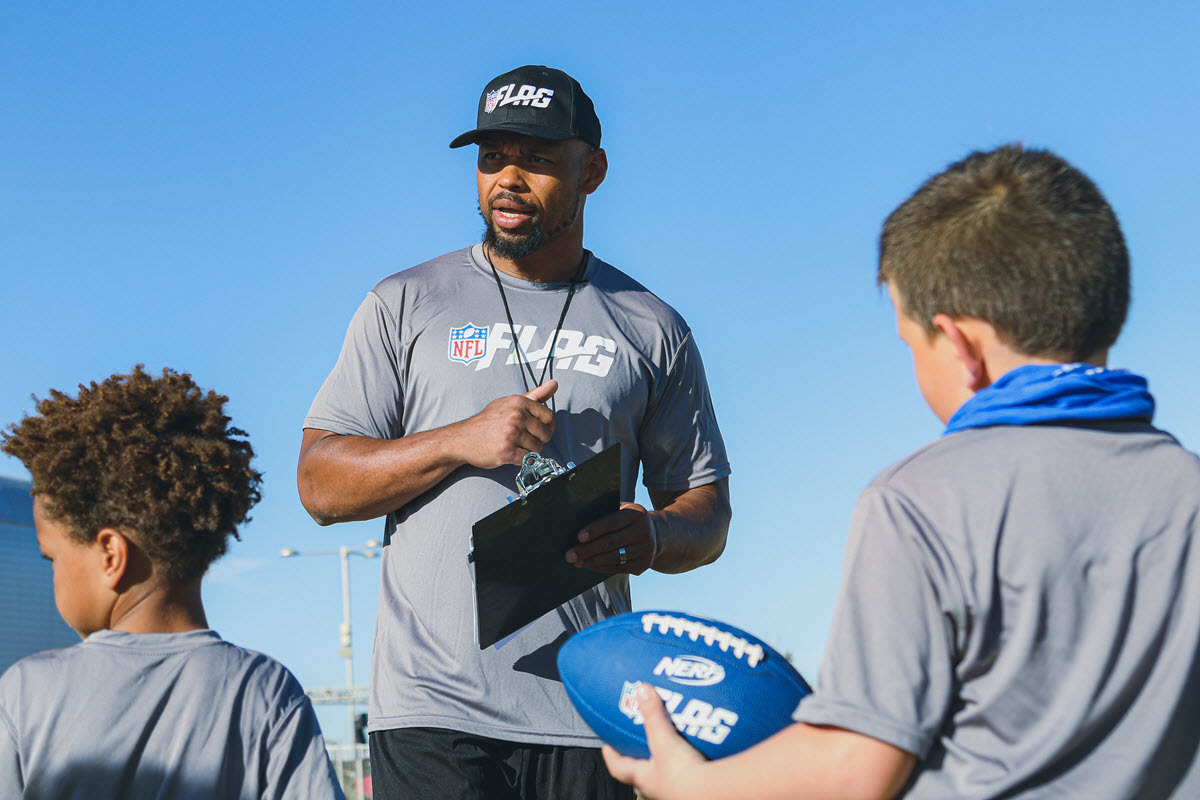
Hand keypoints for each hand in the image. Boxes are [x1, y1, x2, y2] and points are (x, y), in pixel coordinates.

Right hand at [451, 381, 557, 468]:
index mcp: (519, 402)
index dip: (547, 426)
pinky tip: (511, 453)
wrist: (463, 438)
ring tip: (516, 445)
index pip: (549, 416)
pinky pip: (528, 459)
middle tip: (524, 439)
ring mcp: (511, 434)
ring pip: (538, 448)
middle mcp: (516, 416)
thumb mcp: (510, 403)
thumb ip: (535, 395)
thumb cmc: (488, 421)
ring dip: (530, 451)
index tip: (539, 429)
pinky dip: (522, 459)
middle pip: (546, 434)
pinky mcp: (507, 451)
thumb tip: (555, 383)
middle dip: (539, 440)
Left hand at [565, 502, 656, 573]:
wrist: (656, 534)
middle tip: (570, 555)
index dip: (595, 529)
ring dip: (592, 561)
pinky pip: (618, 568)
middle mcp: (644, 532)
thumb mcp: (623, 510)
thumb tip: (577, 519)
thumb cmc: (628, 520)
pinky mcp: (643, 565)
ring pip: (614, 558)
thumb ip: (607, 512)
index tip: (578, 537)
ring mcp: (646, 550)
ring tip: (576, 562)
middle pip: (611, 542)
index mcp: (637, 513)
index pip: (613, 522)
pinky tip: (588, 565)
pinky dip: (601, 567)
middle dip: (588, 550)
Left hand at [603, 683, 705, 798]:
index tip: (607, 746)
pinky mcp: (691, 789)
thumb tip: (641, 689)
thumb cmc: (682, 775)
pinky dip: (683, 766)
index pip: (619, 768)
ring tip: (668, 748)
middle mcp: (656, 788)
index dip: (612, 757)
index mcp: (644, 778)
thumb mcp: (664, 740)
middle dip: (638, 762)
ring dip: (662, 765)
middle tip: (638, 747)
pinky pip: (683, 776)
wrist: (711, 793)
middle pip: (640, 777)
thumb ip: (653, 714)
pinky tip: (691, 754)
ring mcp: (673, 791)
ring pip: (661, 778)